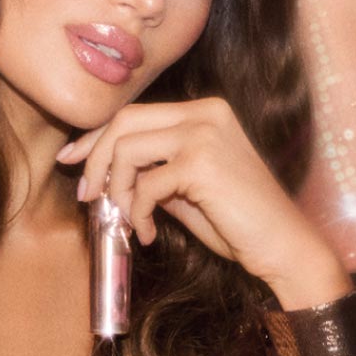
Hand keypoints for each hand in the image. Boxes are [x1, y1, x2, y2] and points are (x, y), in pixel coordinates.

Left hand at [58, 98, 351, 309]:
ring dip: (115, 190)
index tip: (72, 162)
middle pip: (124, 121)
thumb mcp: (187, 187)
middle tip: (88, 198)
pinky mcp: (202, 163)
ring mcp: (205, 134)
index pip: (134, 113)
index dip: (96, 137)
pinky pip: (145, 186)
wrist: (282, 244)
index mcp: (206, 111)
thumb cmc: (238, 220)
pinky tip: (149, 233)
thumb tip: (101, 172)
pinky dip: (137, 213)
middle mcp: (206, 113)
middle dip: (95, 160)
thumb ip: (153, 170)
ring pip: (126, 149)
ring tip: (126, 220)